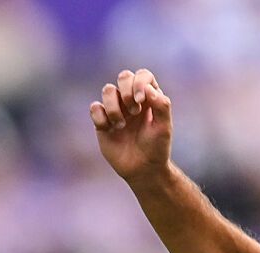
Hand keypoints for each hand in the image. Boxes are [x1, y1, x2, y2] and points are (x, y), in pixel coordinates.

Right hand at [90, 68, 172, 183]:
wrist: (143, 170)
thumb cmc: (156, 148)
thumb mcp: (164, 127)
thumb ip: (161, 105)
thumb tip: (147, 88)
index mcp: (148, 97)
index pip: (143, 75)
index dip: (139, 83)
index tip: (141, 102)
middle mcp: (131, 100)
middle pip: (124, 77)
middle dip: (126, 91)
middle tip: (134, 112)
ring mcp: (116, 110)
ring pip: (107, 90)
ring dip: (114, 107)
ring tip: (121, 125)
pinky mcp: (102, 122)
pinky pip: (94, 108)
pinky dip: (100, 116)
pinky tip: (109, 129)